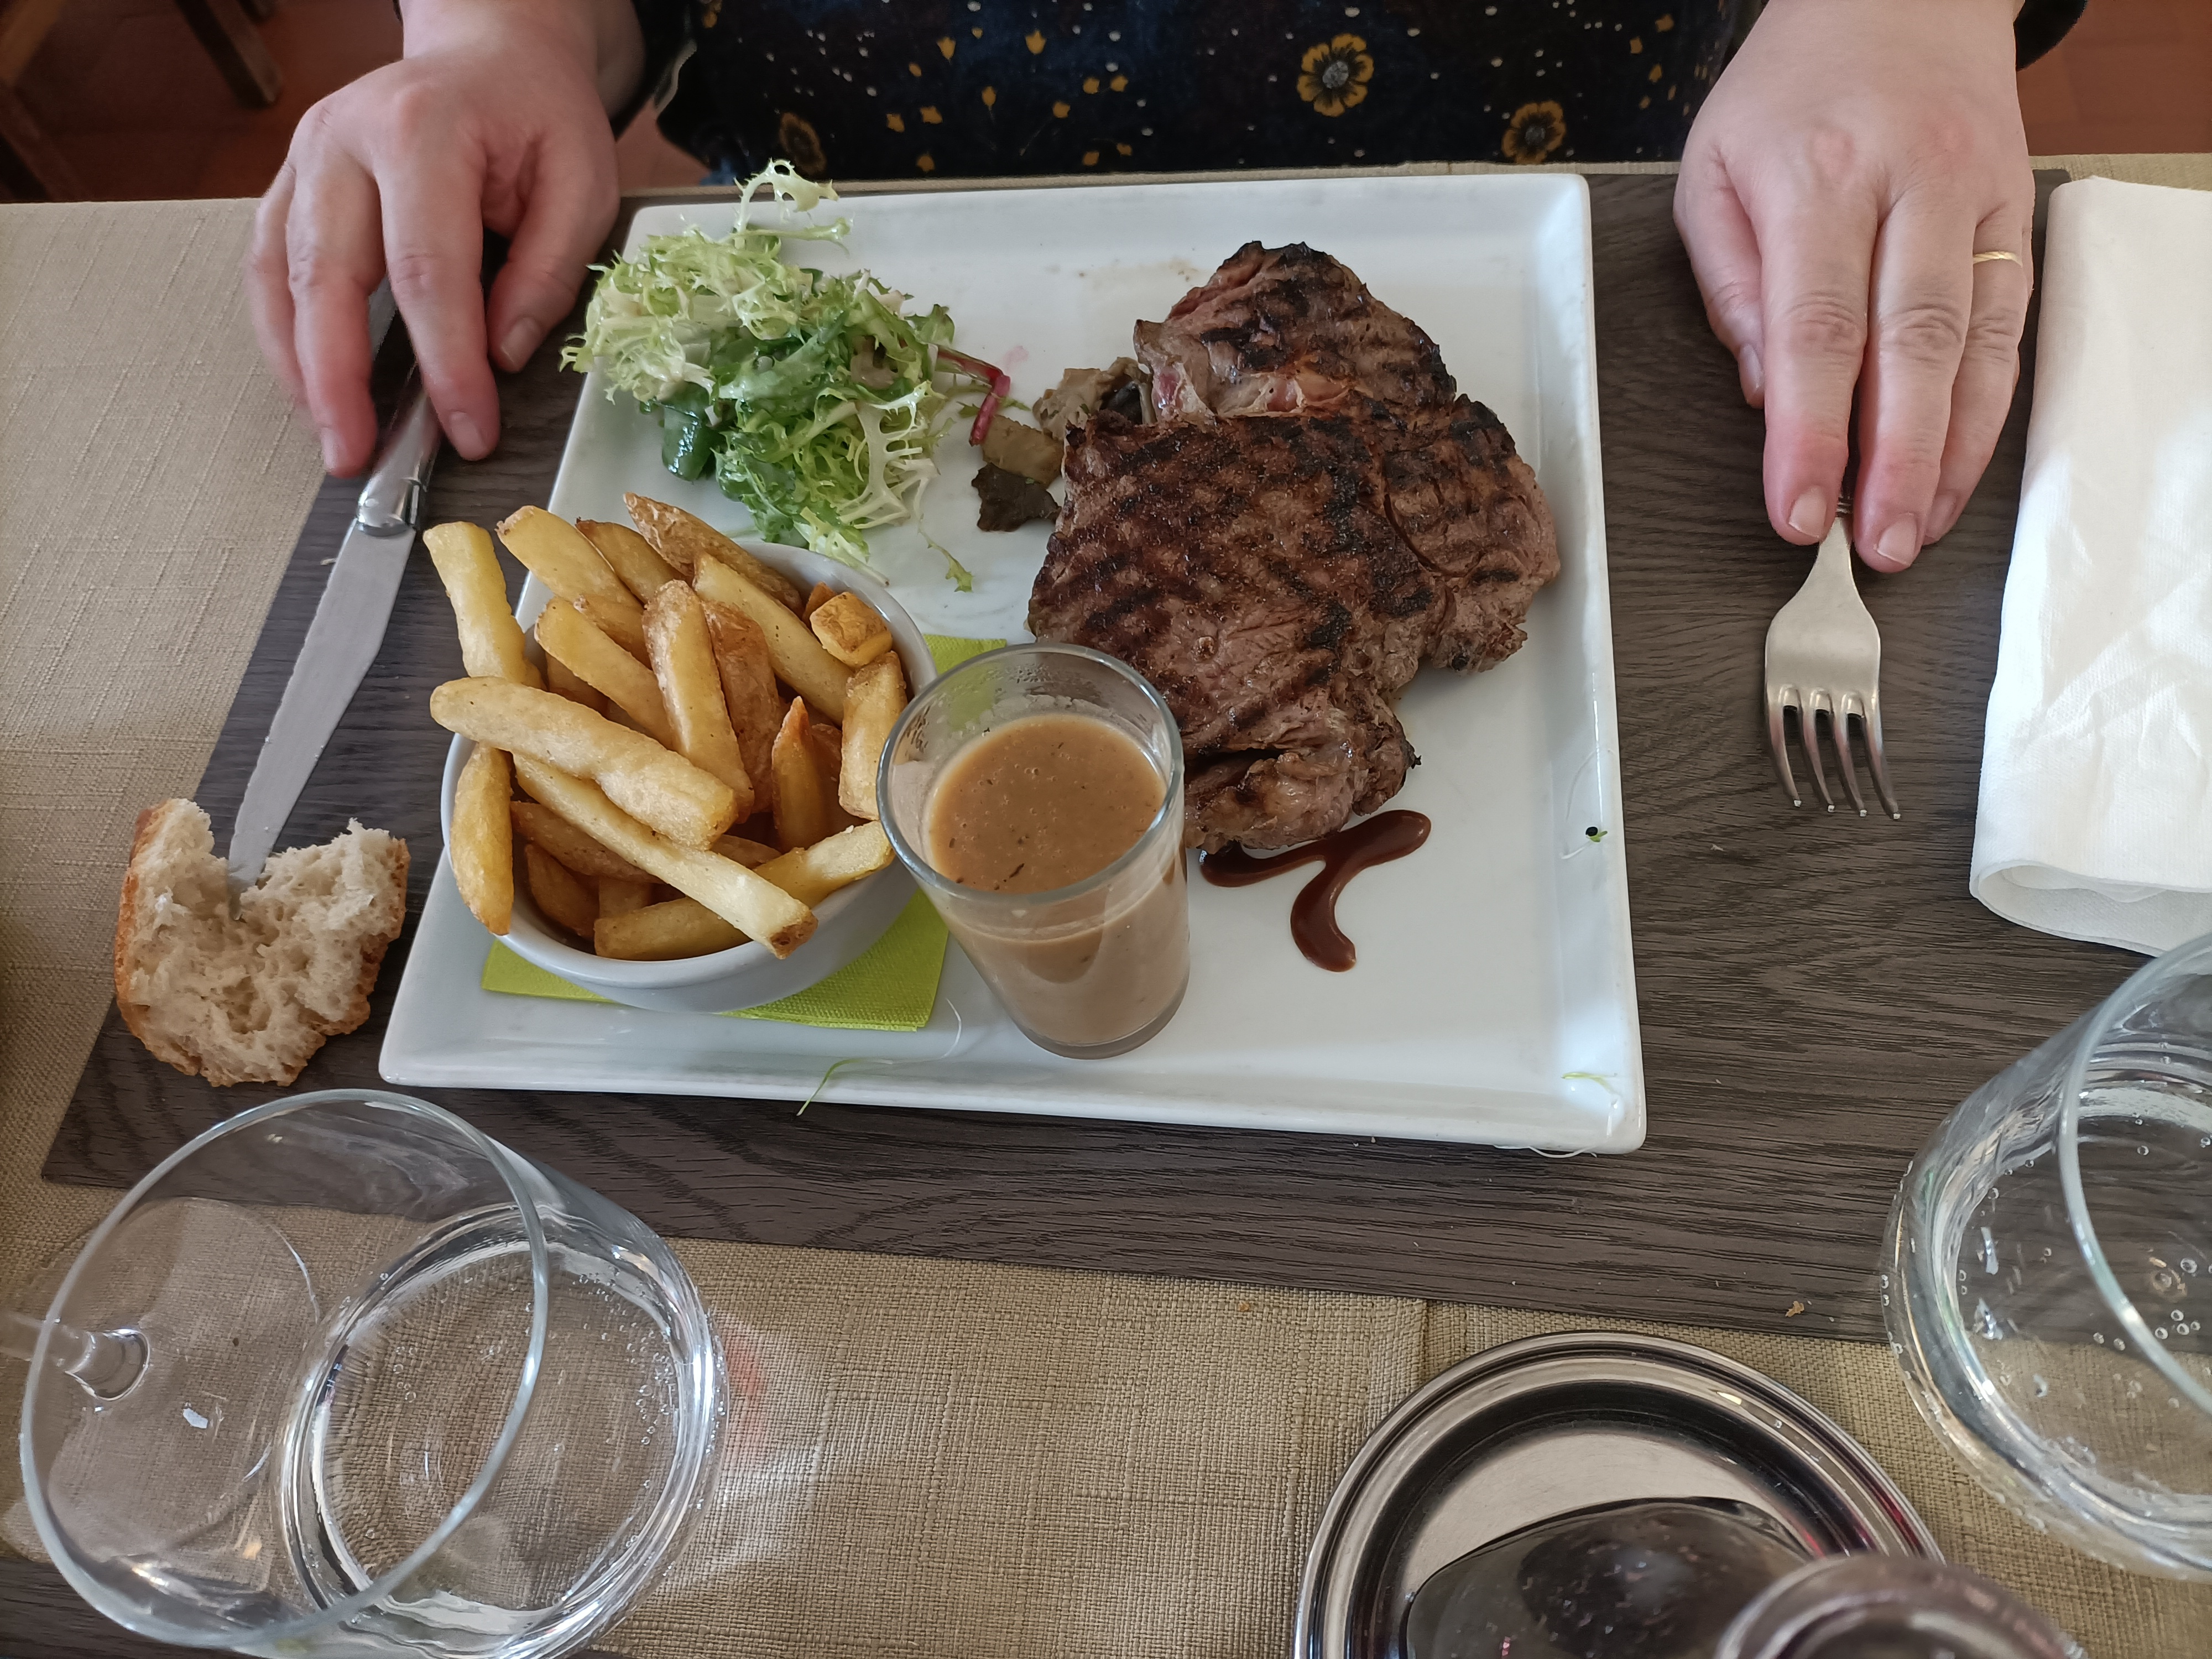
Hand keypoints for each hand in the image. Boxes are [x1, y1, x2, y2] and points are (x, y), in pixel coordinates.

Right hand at [246, 0, 640, 474]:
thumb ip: (550, 270)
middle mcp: (344, 142)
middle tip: (355, 456)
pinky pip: (269, 265)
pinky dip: (283, 334)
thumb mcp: (582, 182)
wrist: (489, 52)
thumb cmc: (535, 113)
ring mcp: (307, 158)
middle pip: (327, 276)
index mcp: (420, 133)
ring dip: (299, 366)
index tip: (468, 432)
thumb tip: (503, 354)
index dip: (445, 365)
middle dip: (339, 380)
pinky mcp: (294, 182)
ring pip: (280, 275)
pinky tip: (308, 386)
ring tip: (329, 437)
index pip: (426, 273)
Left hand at [1675, 0, 2033, 570]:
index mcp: (1817, 178)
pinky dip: (1985, 410)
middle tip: (1872, 546)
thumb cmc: (1790, 93)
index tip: (1798, 511)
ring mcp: (1978, 198)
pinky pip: (2008, 326)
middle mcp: (1910, 186)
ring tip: (1916, 528)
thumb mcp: (1710, 173)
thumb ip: (1728, 286)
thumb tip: (1759, 393)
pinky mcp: (2019, 212)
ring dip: (1947, 452)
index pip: (1813, 334)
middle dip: (1892, 462)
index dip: (1808, 435)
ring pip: (1974, 344)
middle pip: (1908, 347)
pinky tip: (1955, 468)